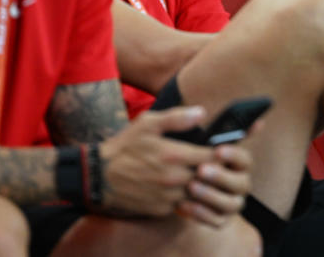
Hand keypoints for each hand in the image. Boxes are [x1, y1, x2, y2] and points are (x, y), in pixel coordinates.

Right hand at [99, 106, 251, 226]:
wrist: (98, 177)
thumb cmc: (124, 147)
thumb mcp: (148, 123)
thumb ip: (177, 117)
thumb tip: (202, 112)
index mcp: (174, 155)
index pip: (214, 157)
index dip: (223, 152)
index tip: (224, 147)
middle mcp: (174, 179)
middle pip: (210, 176)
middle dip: (215, 169)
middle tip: (215, 160)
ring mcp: (168, 197)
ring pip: (198, 192)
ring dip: (201, 184)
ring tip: (198, 172)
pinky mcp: (161, 210)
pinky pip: (183, 204)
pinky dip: (186, 195)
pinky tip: (181, 184)